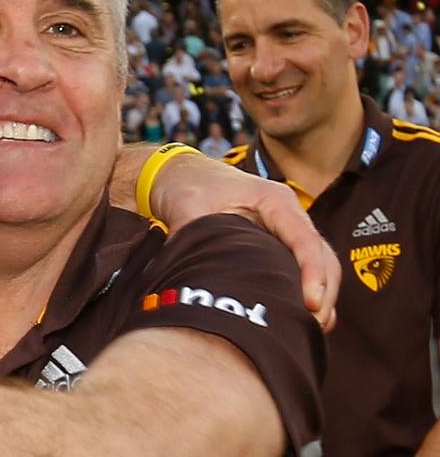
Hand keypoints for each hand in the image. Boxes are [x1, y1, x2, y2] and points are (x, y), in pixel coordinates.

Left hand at [152, 152, 338, 331]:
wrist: (181, 175)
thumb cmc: (188, 184)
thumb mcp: (186, 203)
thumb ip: (190, 232)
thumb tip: (188, 267)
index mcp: (274, 200)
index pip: (304, 238)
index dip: (312, 272)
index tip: (311, 303)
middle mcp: (288, 216)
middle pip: (323, 256)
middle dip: (324, 293)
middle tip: (312, 326)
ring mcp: (286, 232)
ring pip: (320, 267)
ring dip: (321, 298)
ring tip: (310, 330)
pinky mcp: (279, 247)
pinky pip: (303, 272)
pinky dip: (306, 295)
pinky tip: (300, 321)